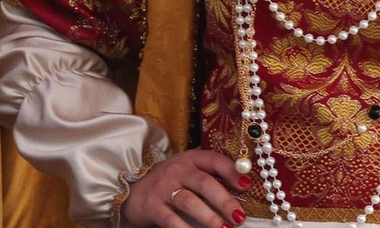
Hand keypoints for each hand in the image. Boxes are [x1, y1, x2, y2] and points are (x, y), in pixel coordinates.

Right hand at [123, 149, 248, 227]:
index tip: (246, 186)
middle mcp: (176, 170)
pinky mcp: (152, 206)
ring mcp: (163, 187)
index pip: (213, 160)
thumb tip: (243, 188)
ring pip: (189, 201)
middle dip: (224, 201)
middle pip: (203, 183)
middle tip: (238, 217)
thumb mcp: (187, 172)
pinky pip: (171, 220)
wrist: (133, 189)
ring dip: (209, 218)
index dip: (230, 171)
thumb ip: (210, 176)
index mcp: (190, 159)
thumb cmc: (169, 182)